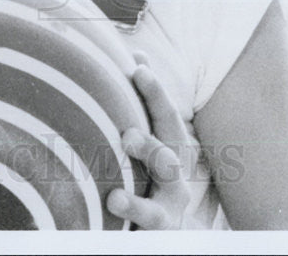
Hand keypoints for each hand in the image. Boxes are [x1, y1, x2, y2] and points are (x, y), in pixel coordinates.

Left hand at [107, 52, 191, 228]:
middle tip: (126, 135)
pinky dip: (133, 216)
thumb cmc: (156, 176)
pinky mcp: (160, 231)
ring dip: (139, 194)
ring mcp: (170, 207)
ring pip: (162, 197)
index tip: (139, 68)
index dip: (155, 93)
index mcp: (172, 149)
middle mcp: (176, 178)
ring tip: (116, 190)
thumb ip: (147, 102)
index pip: (166, 117)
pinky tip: (112, 206)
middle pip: (170, 157)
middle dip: (151, 145)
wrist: (173, 234)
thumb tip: (138, 52)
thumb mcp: (155, 140)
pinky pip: (148, 226)